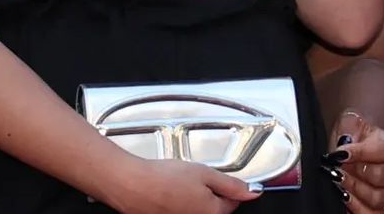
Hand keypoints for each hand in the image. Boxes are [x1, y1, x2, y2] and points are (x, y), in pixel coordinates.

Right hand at [103, 156, 261, 213]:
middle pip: (213, 209)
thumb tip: (252, 192)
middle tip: (192, 180)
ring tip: (176, 186)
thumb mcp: (205, 173)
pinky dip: (176, 204)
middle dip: (208, 195)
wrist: (131, 185)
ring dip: (191, 200)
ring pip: (195, 211)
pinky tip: (166, 194)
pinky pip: (179, 212)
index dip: (225, 187)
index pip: (232, 202)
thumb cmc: (162, 179)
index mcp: (213, 213)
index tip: (215, 179)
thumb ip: (231, 184)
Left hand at [323, 111, 383, 212]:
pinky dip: (356, 207)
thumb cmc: (361, 138)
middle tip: (339, 167)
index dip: (362, 152)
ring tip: (339, 179)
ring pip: (378, 198)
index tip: (341, 153)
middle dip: (356, 172)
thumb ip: (349, 130)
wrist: (362, 151)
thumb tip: (343, 147)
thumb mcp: (354, 125)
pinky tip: (343, 196)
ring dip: (354, 189)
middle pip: (382, 176)